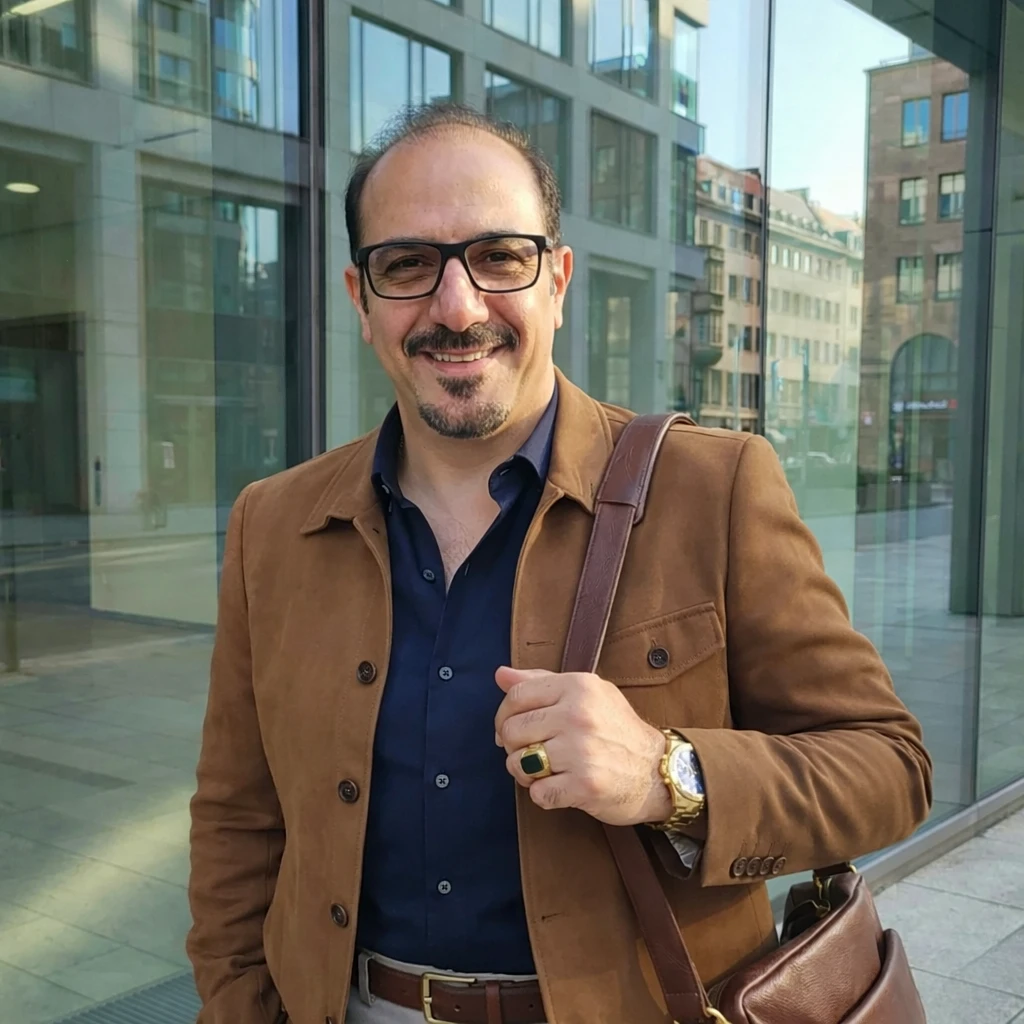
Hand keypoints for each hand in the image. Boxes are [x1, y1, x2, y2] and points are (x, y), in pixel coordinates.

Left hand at [494, 666, 672, 826]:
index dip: (504, 716)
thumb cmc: (617, 730)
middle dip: (513, 747)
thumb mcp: (587, 693)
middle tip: (529, 753)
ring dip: (526, 773)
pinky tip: (560, 787)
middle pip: (512, 730)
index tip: (509, 729)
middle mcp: (579, 714)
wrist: (657, 770)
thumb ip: (541, 682)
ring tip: (545, 771)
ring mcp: (582, 750)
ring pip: (520, 762)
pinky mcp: (585, 785)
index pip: (517, 696)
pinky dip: (543, 794)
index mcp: (578, 686)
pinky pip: (538, 793)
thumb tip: (501, 675)